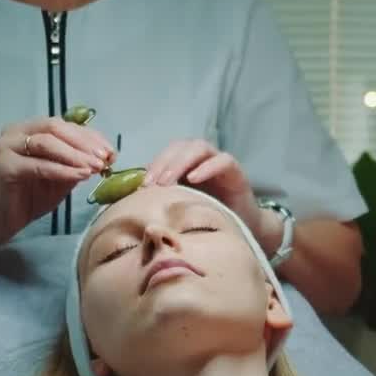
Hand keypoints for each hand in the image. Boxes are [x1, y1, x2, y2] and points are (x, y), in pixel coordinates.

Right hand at [0, 117, 116, 241]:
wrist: (0, 220)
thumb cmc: (31, 197)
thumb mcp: (61, 177)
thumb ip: (78, 163)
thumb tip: (105, 157)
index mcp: (30, 129)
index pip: (65, 126)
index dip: (90, 137)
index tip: (112, 152)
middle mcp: (16, 131)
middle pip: (55, 128)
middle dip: (84, 143)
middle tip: (104, 159)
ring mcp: (7, 146)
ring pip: (47, 142)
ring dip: (75, 155)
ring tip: (95, 168)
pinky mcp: (4, 166)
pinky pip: (39, 165)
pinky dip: (62, 170)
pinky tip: (80, 177)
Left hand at [143, 139, 263, 236]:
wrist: (242, 228)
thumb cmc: (209, 216)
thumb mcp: (181, 206)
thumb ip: (163, 197)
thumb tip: (134, 196)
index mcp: (187, 164)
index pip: (168, 153)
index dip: (154, 164)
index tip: (142, 184)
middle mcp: (202, 159)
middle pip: (181, 146)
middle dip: (164, 162)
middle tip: (153, 182)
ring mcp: (219, 163)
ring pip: (199, 148)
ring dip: (181, 162)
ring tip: (169, 180)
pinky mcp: (236, 171)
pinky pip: (223, 161)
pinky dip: (207, 167)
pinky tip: (194, 179)